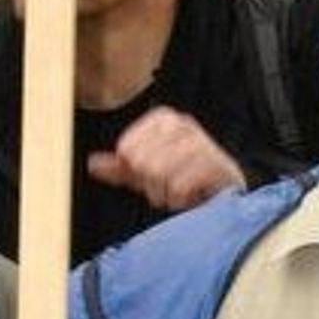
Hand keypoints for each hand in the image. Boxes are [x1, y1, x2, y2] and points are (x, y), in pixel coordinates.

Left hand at [88, 106, 245, 211]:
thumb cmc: (185, 177)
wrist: (225, 190)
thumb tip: (92, 163)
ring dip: (166, 194)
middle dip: (151, 184)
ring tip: (179, 192)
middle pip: (141, 161)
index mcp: (162, 119)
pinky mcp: (215, 162)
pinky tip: (192, 196)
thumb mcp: (147, 171)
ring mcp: (200, 141)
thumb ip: (120, 167)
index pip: (127, 148)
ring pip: (159, 173)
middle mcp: (181, 123)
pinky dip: (181, 199)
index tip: (149, 175)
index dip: (134, 171)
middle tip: (167, 187)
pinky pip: (180, 186)